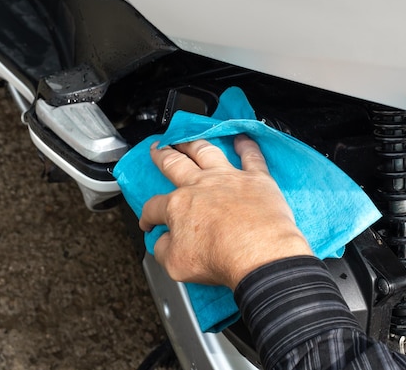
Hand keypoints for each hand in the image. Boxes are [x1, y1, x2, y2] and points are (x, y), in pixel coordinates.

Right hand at [140, 135, 312, 288]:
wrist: (259, 254)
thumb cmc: (220, 259)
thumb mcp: (175, 265)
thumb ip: (163, 250)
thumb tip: (162, 243)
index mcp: (179, 206)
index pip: (154, 207)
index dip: (147, 217)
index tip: (149, 223)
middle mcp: (202, 185)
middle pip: (176, 165)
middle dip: (163, 156)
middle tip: (158, 150)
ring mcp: (229, 178)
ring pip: (207, 152)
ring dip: (195, 144)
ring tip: (188, 140)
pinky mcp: (257, 179)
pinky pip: (251, 156)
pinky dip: (247, 146)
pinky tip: (242, 139)